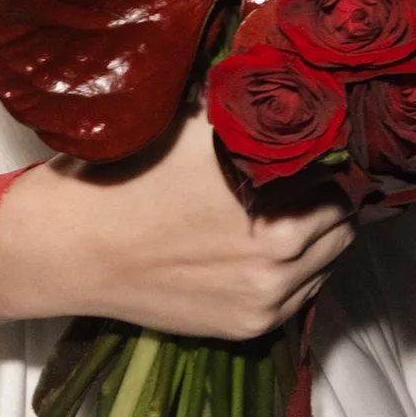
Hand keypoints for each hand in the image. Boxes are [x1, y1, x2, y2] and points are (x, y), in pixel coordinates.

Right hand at [0, 115, 353, 339]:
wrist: (72, 247)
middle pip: (343, 221)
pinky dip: (294, 274)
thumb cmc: (127, 176)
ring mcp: (268, 294)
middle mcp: (284, 248)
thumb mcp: (195, 124)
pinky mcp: (249, 325)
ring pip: (327, 262)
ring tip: (281, 217)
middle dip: (328, 199)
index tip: (319, 151)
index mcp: (277, 190)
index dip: (331, 158)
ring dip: (315, 239)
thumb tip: (294, 91)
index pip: (341, 173)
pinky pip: (301, 295)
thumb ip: (251, 116)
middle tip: (304, 184)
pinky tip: (259, 252)